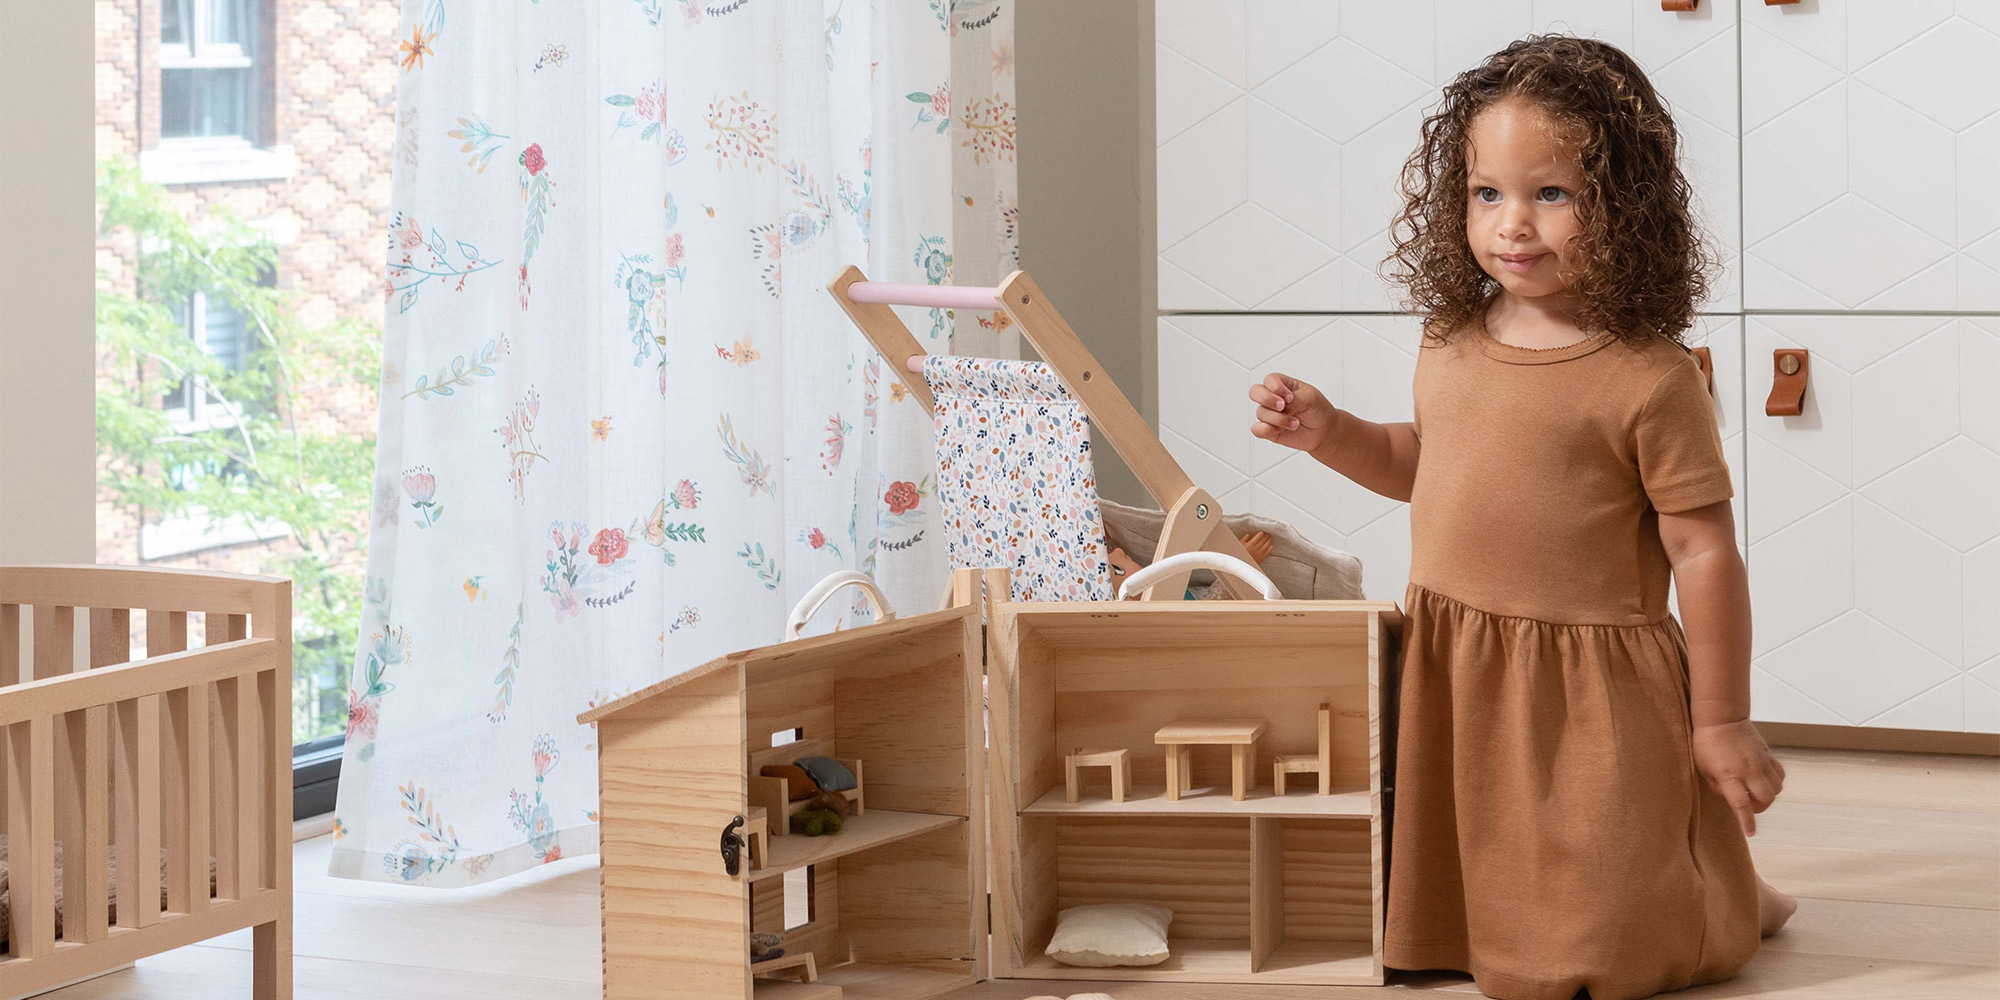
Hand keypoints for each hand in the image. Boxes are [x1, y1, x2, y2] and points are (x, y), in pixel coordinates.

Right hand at [1249, 373, 1336, 453]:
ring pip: (1261, 413)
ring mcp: (1269, 414)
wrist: (1323, 431)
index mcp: (1282, 384)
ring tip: (1295, 423)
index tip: (1290, 397)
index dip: (1277, 387)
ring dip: (1279, 419)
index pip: (1270, 380)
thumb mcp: (1310, 398)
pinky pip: (1257, 429)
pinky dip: (1268, 430)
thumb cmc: (1317, 410)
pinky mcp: (1268, 429)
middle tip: (1282, 406)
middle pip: (1255, 392)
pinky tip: (1280, 430)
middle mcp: (1272, 397)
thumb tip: (1282, 408)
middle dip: (1267, 399)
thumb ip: (1294, 399)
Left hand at [1691, 719, 1785, 836]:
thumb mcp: (1704, 769)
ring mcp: (1761, 761)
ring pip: (1777, 789)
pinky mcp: (1768, 755)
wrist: (1721, 718)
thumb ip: (1719, 788)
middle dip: (1759, 808)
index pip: (1741, 803)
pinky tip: (1762, 780)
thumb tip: (1733, 800)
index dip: (1746, 821)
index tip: (1751, 833)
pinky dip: (1774, 783)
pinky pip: (1780, 775)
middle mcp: (1749, 770)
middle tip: (1748, 805)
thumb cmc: (1706, 744)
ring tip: (1754, 791)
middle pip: (1766, 799)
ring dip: (1767, 796)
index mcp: (1729, 775)